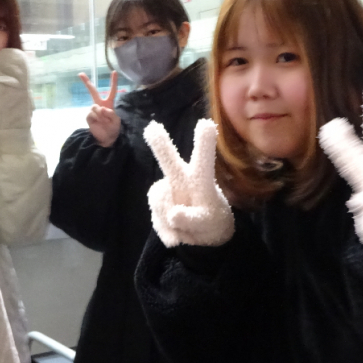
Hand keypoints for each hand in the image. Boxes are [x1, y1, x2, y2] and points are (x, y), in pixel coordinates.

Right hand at [80, 71, 119, 147]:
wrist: (107, 138)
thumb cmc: (113, 128)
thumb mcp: (116, 121)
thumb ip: (111, 114)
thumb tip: (101, 108)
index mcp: (109, 103)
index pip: (112, 91)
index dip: (113, 82)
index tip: (114, 71)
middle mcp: (100, 105)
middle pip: (93, 91)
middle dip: (87, 82)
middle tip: (80, 74)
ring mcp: (93, 110)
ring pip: (95, 107)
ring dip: (101, 115)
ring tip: (104, 122)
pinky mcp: (89, 117)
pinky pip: (91, 114)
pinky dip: (96, 119)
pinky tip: (98, 123)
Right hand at [143, 119, 233, 247]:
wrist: (201, 234)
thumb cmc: (210, 219)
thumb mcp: (208, 223)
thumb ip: (192, 218)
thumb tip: (172, 215)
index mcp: (200, 179)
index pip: (203, 161)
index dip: (204, 143)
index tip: (206, 124)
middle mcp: (181, 179)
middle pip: (169, 161)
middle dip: (161, 146)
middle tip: (152, 129)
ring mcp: (167, 191)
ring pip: (158, 199)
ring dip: (168, 219)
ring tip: (183, 231)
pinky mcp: (157, 205)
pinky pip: (155, 217)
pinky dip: (164, 229)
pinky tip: (174, 238)